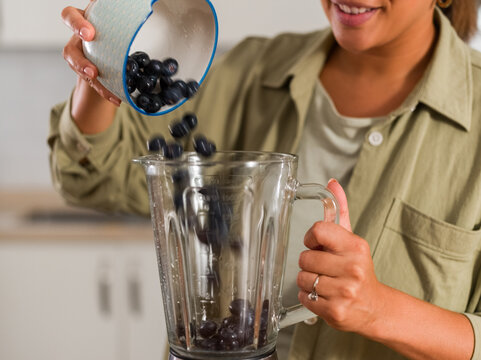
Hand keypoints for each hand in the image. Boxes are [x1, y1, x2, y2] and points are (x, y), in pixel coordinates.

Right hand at [61, 3, 120, 105]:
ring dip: (90, 79)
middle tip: (93, 71)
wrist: (115, 50)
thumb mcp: (120, 19)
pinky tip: (116, 99)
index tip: (90, 34)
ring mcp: (82, 57)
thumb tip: (151, 2)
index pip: (70, 16)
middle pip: (69, 50)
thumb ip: (126, 11)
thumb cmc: (117, 28)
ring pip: (78, 68)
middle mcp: (78, 38)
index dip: (76, 24)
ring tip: (102, 87)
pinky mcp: (89, 73)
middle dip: (80, 61)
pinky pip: (95, 84)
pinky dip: (105, 92)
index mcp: (85, 20)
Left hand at [297, 179, 384, 334]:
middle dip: (309, 263)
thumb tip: (332, 183)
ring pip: (303, 279)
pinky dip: (308, 297)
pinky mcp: (335, 311)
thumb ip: (340, 211)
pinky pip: (304, 297)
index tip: (315, 244)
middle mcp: (352, 268)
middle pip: (305, 258)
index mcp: (355, 246)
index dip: (310, 238)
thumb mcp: (351, 239)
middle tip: (323, 268)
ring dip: (308, 281)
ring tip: (324, 283)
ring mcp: (344, 291)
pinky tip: (323, 296)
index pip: (318, 231)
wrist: (374, 307)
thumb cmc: (357, 269)